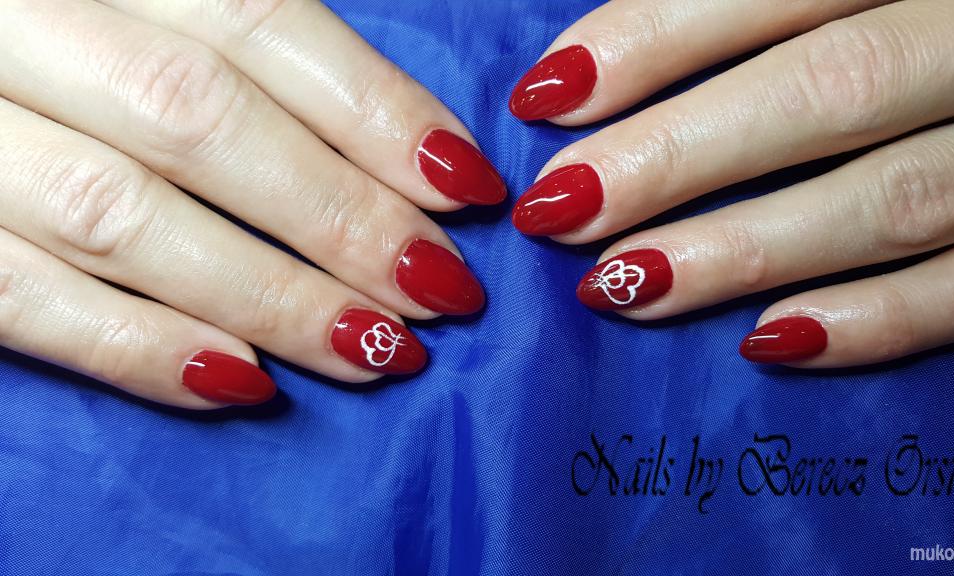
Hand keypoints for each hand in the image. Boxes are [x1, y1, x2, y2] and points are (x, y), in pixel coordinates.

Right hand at [0, 0, 504, 407]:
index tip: (465, 183)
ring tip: (379, 348)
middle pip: (203, 122)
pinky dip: (141, 348)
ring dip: (271, 297)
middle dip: (341, 217)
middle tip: (442, 287)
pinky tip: (245, 382)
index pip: (260, 21)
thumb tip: (398, 142)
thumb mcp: (140, 4)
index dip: (374, 109)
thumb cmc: (62, 31)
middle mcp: (18, 23)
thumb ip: (235, 40)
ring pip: (124, 219)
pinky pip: (26, 303)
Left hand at [509, 0, 953, 367]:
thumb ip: (776, 11)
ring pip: (895, 196)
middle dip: (677, 155)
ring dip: (747, 248)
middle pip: (830, 89)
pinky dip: (880, 320)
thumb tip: (613, 64)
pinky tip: (769, 339)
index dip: (656, 38)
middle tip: (561, 207)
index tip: (551, 96)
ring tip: (627, 282)